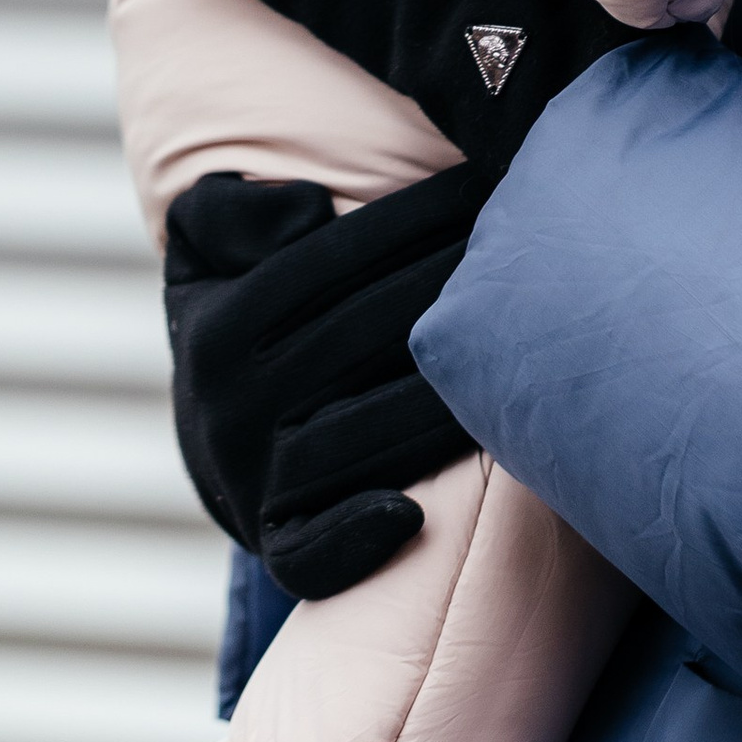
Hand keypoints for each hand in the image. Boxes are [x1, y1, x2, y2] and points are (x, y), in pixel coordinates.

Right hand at [163, 161, 489, 597]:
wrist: (217, 438)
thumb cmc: (237, 319)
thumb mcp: (205, 254)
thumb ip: (232, 212)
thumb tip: (309, 206)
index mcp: (218, 332)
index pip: (323, 265)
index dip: (410, 220)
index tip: (483, 184)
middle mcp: (229, 409)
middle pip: (359, 341)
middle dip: (451, 287)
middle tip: (536, 246)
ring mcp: (254, 482)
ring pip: (357, 439)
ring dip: (445, 395)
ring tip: (526, 348)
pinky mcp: (277, 545)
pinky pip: (308, 557)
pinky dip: (353, 542)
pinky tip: (414, 514)